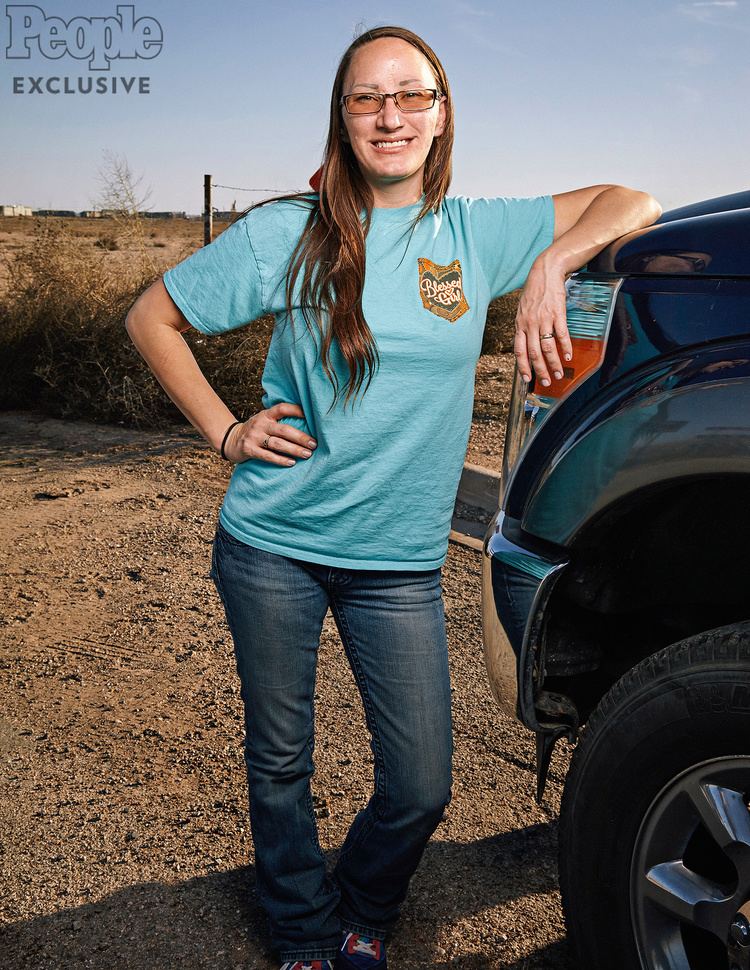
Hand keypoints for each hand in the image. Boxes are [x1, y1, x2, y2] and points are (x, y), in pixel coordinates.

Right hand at [223, 402, 316, 465]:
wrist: (230, 440)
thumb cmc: (255, 431)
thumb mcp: (264, 420)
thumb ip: (279, 421)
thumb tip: (307, 424)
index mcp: (266, 414)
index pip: (282, 408)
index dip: (296, 410)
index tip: (311, 416)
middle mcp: (260, 424)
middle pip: (284, 430)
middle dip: (301, 437)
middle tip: (314, 444)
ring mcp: (254, 437)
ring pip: (278, 444)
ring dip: (294, 450)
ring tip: (307, 454)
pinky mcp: (249, 450)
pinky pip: (268, 456)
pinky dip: (281, 460)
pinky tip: (291, 463)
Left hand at [513, 256, 572, 386]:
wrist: (546, 271)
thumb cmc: (535, 291)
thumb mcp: (523, 310)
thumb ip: (524, 326)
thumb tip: (526, 343)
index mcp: (520, 324)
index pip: (519, 351)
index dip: (523, 366)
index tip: (527, 379)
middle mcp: (530, 324)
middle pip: (534, 353)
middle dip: (540, 370)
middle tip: (547, 382)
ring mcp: (543, 319)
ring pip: (547, 347)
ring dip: (554, 363)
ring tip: (559, 373)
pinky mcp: (557, 313)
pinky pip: (561, 334)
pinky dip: (565, 347)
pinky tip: (569, 356)